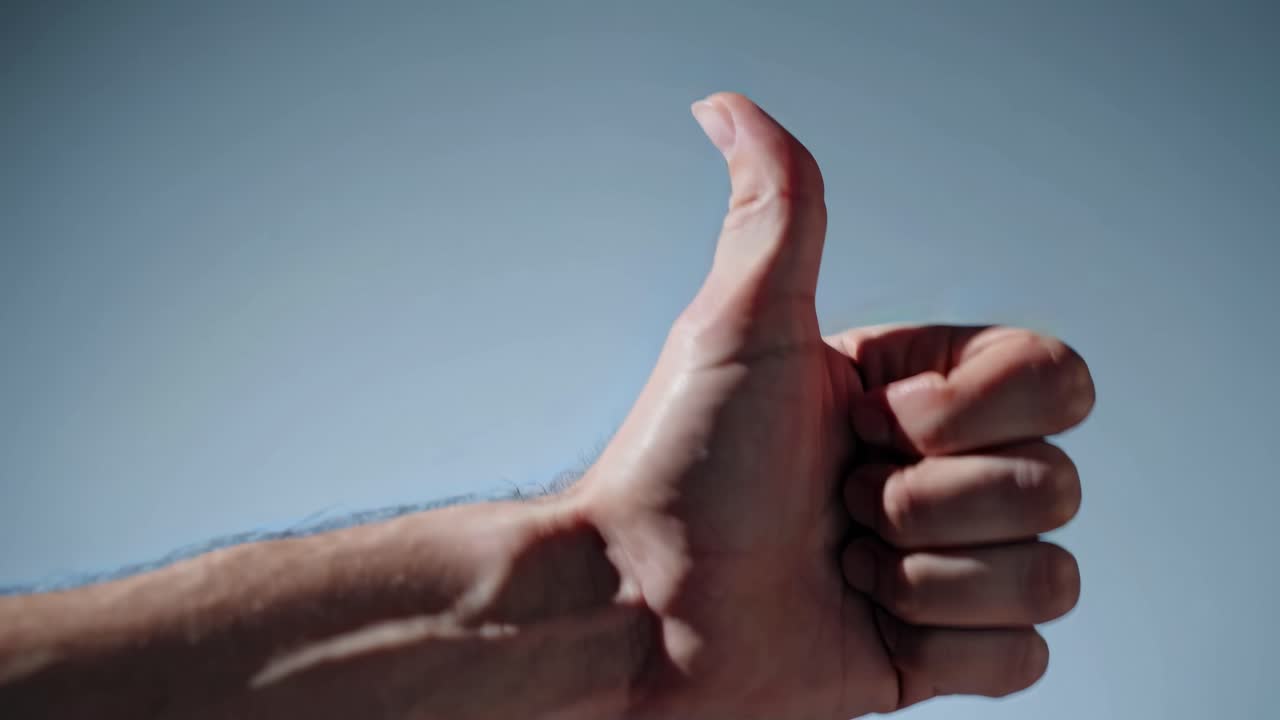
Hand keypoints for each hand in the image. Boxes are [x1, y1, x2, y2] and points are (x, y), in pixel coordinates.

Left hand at [575, 93, 1095, 717]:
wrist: (638, 604)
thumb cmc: (681, 461)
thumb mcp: (738, 322)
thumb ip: (776, 207)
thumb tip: (725, 104)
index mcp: (919, 390)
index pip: (1057, 380)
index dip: (966, 412)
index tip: (860, 421)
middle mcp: (941, 470)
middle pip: (1056, 481)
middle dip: (930, 501)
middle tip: (835, 503)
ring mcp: (946, 563)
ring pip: (1050, 573)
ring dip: (930, 573)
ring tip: (839, 563)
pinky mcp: (940, 650)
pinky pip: (1024, 654)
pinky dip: (944, 641)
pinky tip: (865, 621)